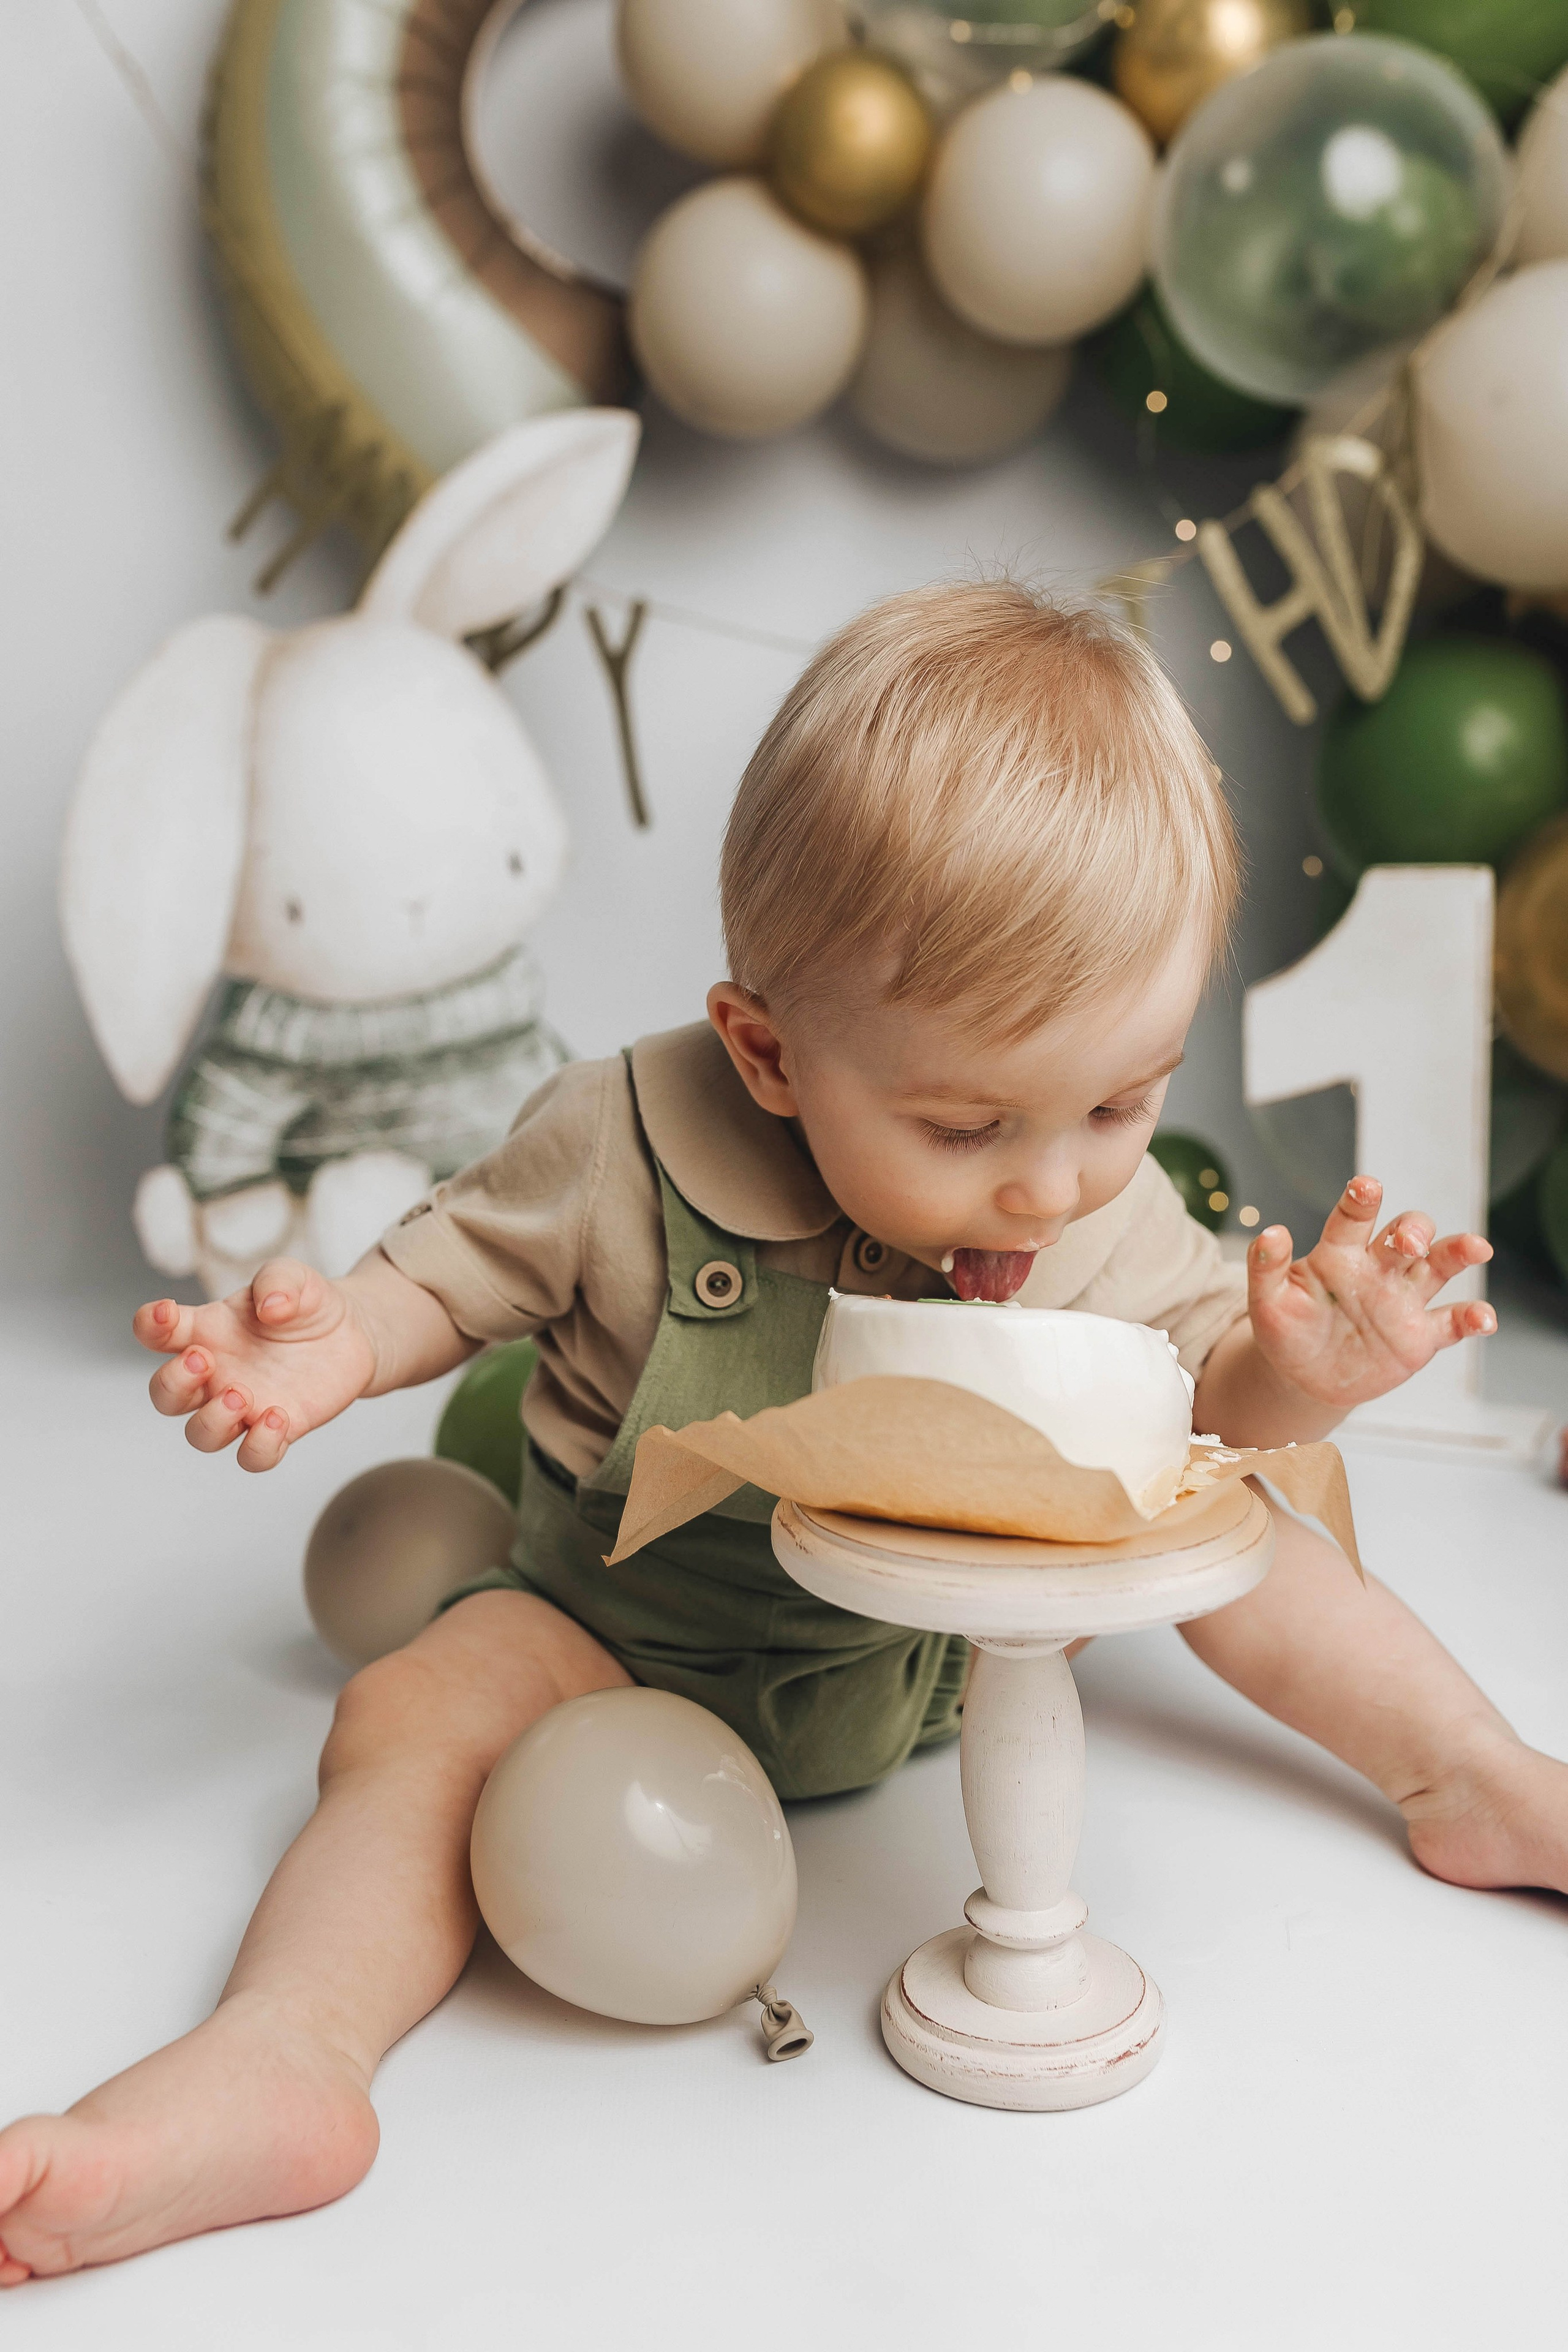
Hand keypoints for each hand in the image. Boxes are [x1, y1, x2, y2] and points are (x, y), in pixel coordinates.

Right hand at [133, 1259, 380, 1470]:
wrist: (352, 1332)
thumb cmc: (307, 1303)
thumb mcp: (293, 1277)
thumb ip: (277, 1281)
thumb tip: (271, 1307)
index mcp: (206, 1331)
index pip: (155, 1332)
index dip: (149, 1324)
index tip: (167, 1312)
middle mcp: (216, 1374)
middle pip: (165, 1395)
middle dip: (173, 1383)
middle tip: (204, 1360)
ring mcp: (244, 1406)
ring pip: (200, 1435)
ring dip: (212, 1421)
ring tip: (241, 1395)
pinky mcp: (279, 1429)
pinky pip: (252, 1457)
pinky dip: (258, 1446)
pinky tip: (278, 1417)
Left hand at [1246, 1175, 1494, 1411]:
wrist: (1303, 1377)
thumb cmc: (1287, 1329)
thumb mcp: (1267, 1302)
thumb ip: (1267, 1267)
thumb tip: (1271, 1233)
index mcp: (1339, 1253)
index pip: (1353, 1217)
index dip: (1361, 1199)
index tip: (1367, 1186)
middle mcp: (1377, 1268)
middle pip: (1406, 1232)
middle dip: (1412, 1230)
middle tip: (1405, 1242)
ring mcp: (1402, 1299)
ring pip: (1439, 1264)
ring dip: (1458, 1252)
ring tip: (1476, 1248)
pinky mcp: (1421, 1335)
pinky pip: (1453, 1321)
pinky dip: (1473, 1317)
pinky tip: (1482, 1319)